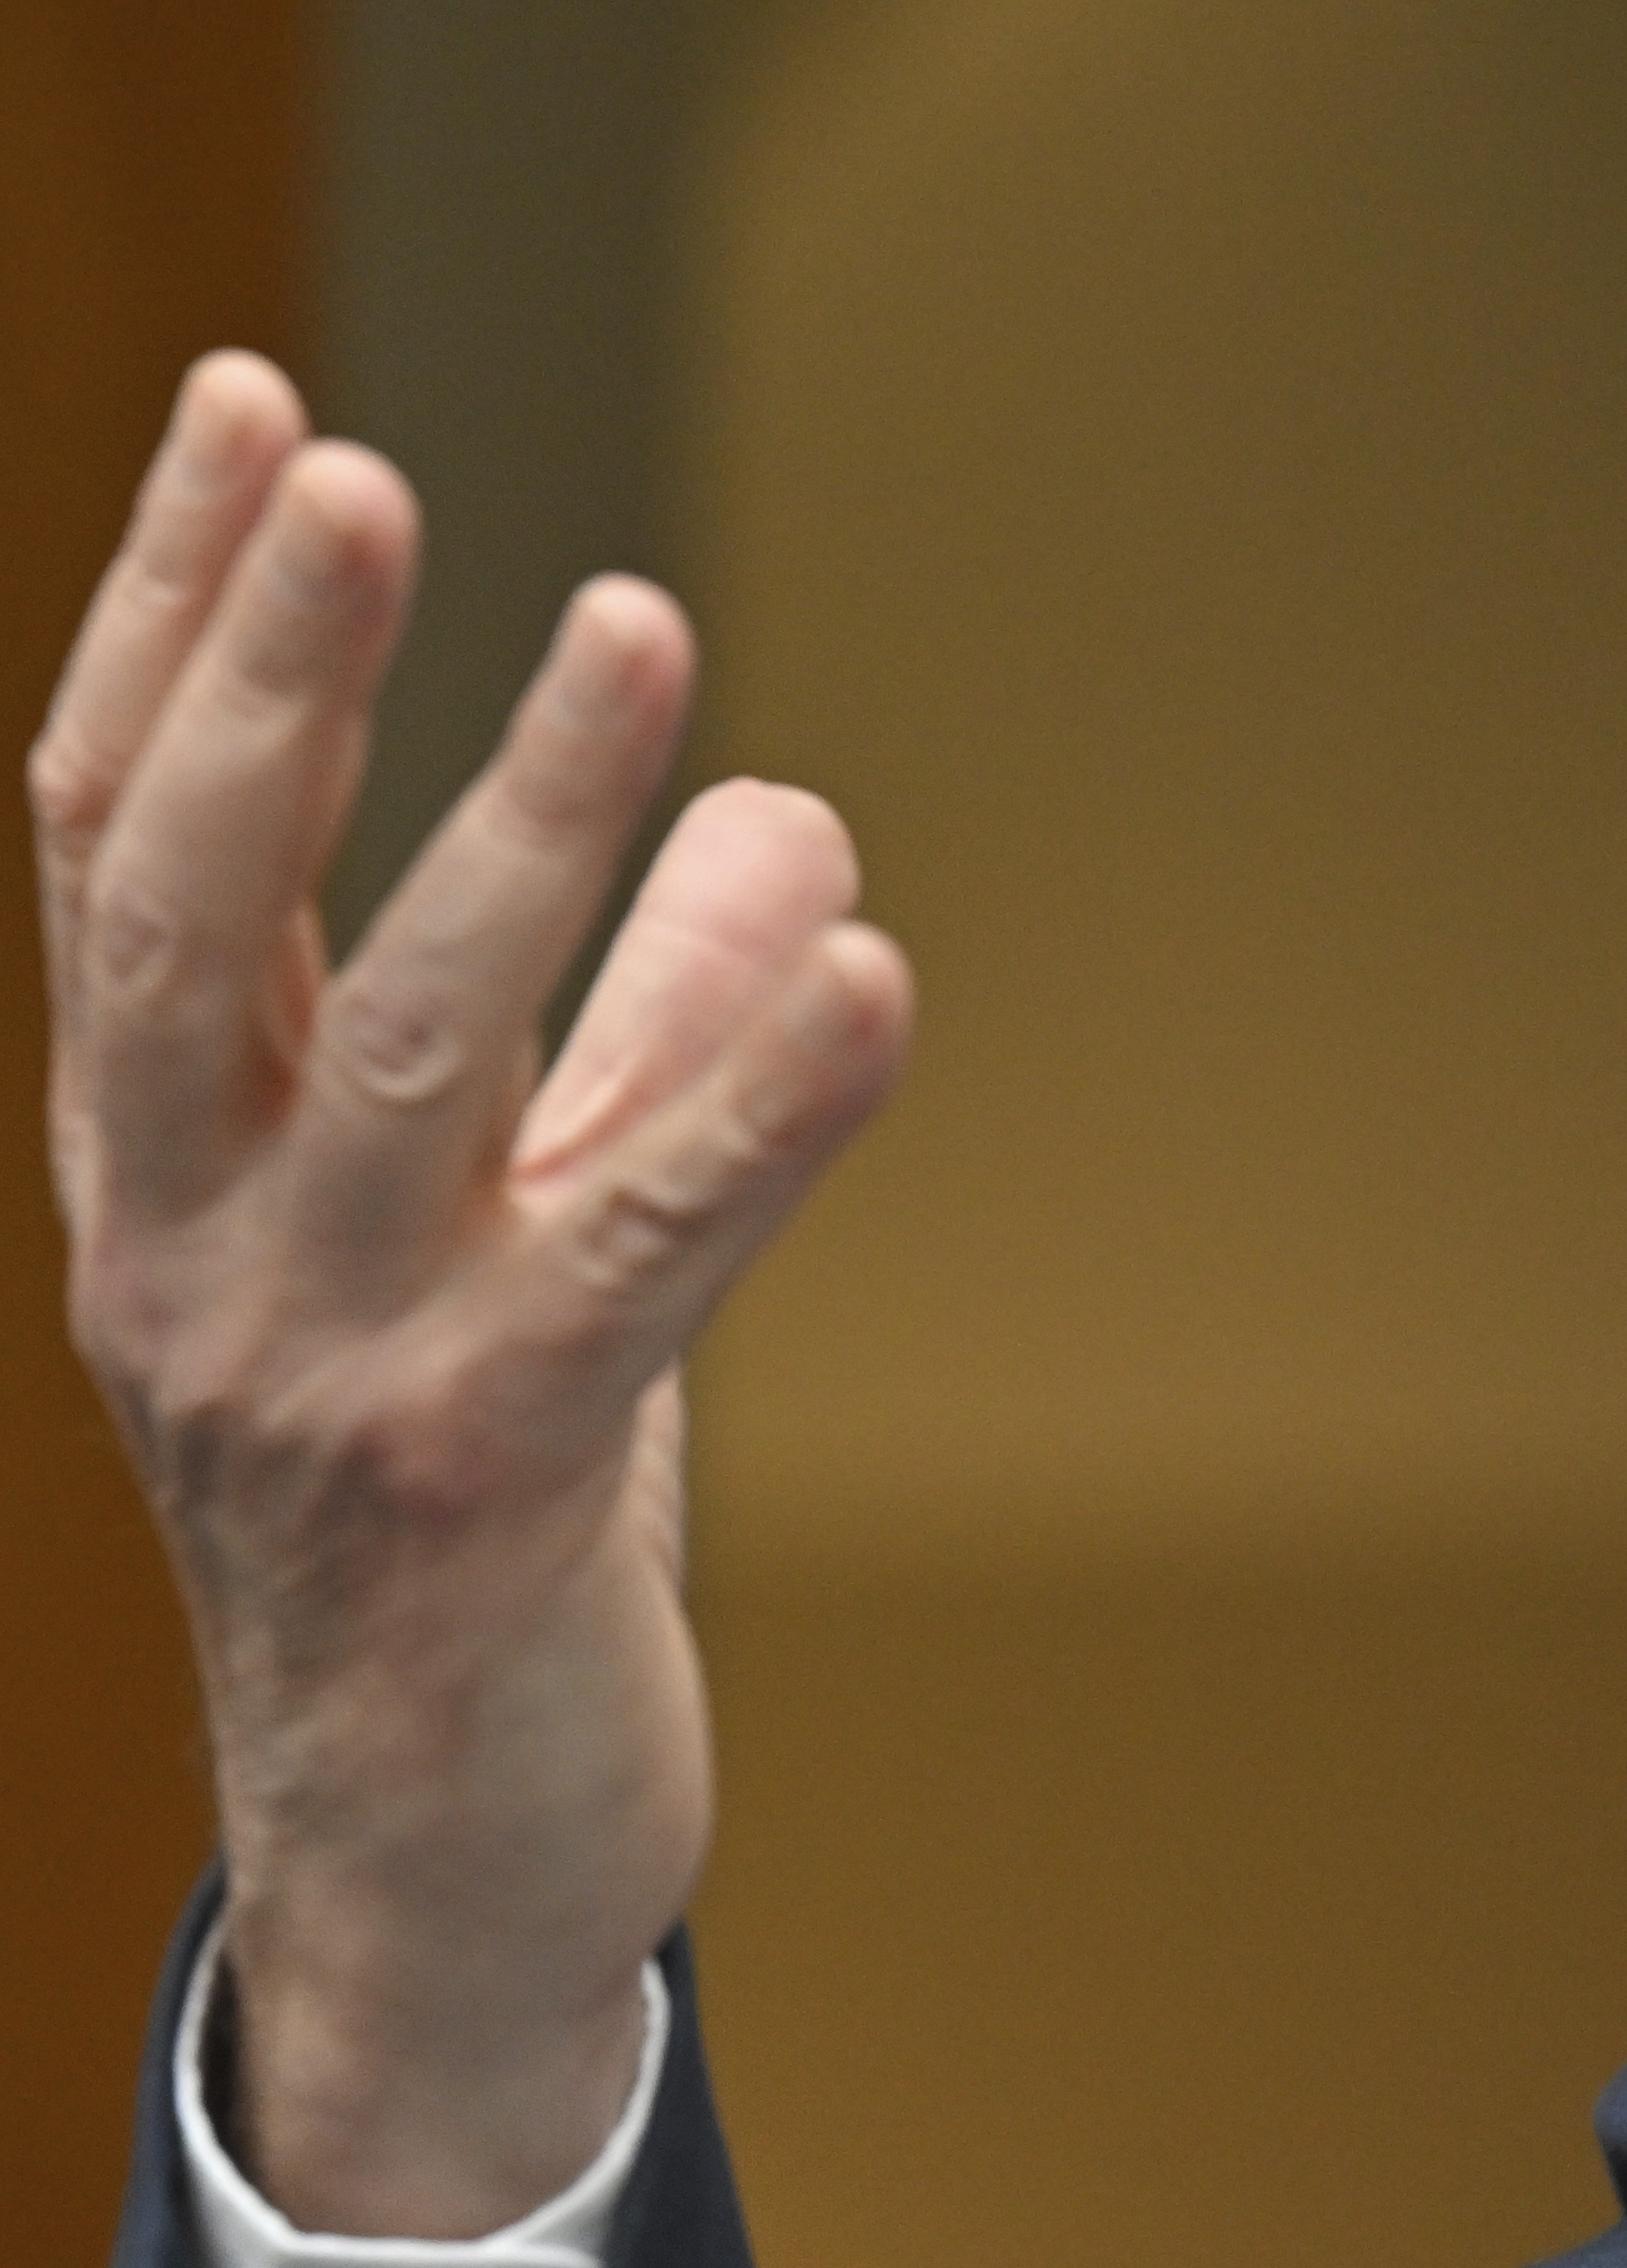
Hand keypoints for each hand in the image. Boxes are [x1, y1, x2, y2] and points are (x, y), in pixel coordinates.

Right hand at [35, 356, 912, 2233]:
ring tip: (640, 634)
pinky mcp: (499, 1473)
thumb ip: (634, 1036)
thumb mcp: (523, 1238)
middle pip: (195, 900)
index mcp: (155, 1160)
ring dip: (529, 829)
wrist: (433, 1865)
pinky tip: (876, 974)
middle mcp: (194, 1240)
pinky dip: (764, 1100)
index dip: (161, 613)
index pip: (109, 833)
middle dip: (269, 675)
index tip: (239, 403)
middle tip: (356, 469)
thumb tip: (785, 822)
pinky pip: (651, 1249)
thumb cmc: (474, 1522)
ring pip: (413, 1046)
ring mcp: (330, 1361)